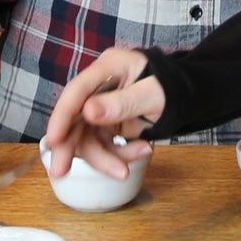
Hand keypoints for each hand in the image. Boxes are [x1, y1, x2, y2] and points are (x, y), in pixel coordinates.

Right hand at [42, 48, 162, 180]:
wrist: (187, 96)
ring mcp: (101, 108)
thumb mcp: (153, 94)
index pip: (77, 91)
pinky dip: (120, 155)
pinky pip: (105, 146)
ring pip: (88, 139)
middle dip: (70, 147)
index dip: (62, 115)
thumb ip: (122, 103)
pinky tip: (142, 151)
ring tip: (126, 170)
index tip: (54, 139)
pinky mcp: (107, 125)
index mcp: (108, 68)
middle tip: (60, 172)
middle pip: (75, 118)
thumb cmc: (172, 87)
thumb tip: (88, 112)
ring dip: (105, 158)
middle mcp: (99, 87)